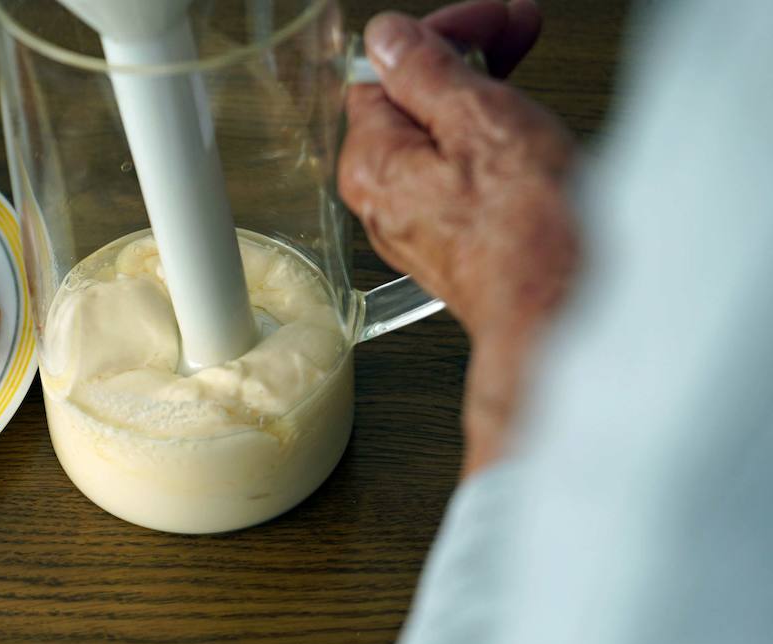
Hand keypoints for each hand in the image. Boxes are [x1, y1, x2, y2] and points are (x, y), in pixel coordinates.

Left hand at [338, 0, 578, 475]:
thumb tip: (389, 39)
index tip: (490, 20)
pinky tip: (524, 131)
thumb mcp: (481, 122)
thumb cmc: (529, 237)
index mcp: (372, 165)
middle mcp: (383, 200)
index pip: (382, 73)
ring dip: (481, 94)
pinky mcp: (455, 242)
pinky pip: (459, 174)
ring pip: (438, 136)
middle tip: (516, 32)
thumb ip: (427, 73)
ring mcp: (417, 224)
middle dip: (463, 59)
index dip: (438, 35)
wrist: (564, 320)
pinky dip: (489, 140)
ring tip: (527, 73)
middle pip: (410, 104)